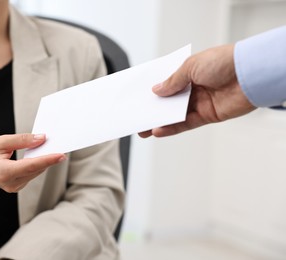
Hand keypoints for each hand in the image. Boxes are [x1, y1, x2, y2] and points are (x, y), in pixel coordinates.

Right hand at [0, 133, 65, 197]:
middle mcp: (10, 183)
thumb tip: (41, 139)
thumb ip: (22, 140)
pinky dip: (37, 165)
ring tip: (51, 148)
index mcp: (3, 172)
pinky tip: (39, 156)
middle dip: (49, 158)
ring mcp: (13, 187)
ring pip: (35, 172)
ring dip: (44, 161)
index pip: (31, 166)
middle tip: (60, 145)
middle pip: (36, 169)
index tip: (61, 155)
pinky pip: (31, 174)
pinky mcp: (16, 187)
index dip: (47, 160)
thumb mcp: (0, 141)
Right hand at [139, 44, 255, 137]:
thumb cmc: (224, 62)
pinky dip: (171, 128)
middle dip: (152, 110)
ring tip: (142, 129)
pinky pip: (185, 124)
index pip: (167, 83)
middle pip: (168, 102)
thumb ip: (172, 81)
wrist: (250, 74)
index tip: (139, 98)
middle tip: (137, 117)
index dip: (153, 91)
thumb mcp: (190, 66)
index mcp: (189, 72)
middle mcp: (193, 88)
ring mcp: (199, 102)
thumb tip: (156, 90)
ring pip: (174, 115)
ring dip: (158, 122)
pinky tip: (158, 130)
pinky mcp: (207, 116)